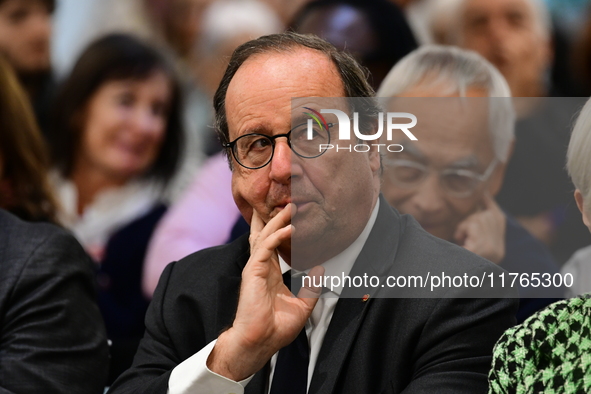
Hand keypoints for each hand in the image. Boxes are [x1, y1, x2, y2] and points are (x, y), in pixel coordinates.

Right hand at [207, 204, 323, 380]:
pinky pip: (265, 247)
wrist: (260, 342)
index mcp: (270, 272)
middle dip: (277, 216)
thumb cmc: (275, 328)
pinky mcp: (252, 271)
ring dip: (278, 220)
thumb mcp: (302, 306)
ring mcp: (255, 268)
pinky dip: (277, 235)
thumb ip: (311, 287)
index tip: (290, 213)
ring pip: (265, 235)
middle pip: (266, 233)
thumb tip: (320, 268)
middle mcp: (261, 266)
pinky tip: (290, 227)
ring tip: (291, 206)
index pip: (273, 243)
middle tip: (289, 200)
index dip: (280, 227)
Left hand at [454, 194, 505, 264]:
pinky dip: (463, 230)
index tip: (484, 190)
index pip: (497, 217)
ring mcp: (493, 250)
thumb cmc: (452, 264)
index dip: (489, 202)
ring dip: (464, 226)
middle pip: (489, 215)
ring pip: (479, 219)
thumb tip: (478, 199)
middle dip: (471, 220)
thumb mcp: (465, 244)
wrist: (452, 283)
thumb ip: (473, 227)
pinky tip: (461, 242)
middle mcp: (499, 250)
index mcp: (497, 252)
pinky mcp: (484, 249)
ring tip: (460, 241)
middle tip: (461, 236)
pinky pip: (473, 225)